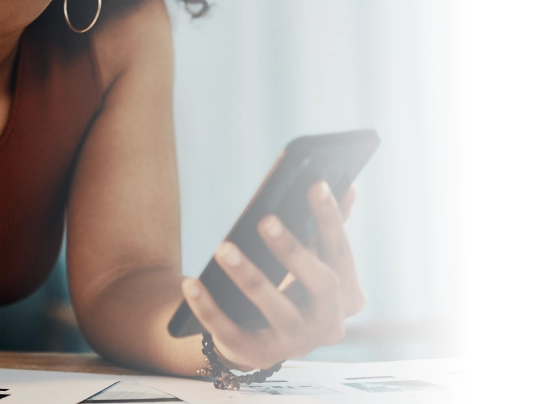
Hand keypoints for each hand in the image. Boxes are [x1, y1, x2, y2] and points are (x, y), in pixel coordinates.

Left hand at [179, 182, 365, 369]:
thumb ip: (324, 228)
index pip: (340, 253)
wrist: (256, 336)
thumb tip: (348, 188)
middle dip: (294, 250)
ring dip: (250, 277)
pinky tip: (190, 283)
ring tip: (223, 248)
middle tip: (266, 220)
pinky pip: (230, 332)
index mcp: (347, 296)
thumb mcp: (308, 260)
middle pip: (321, 283)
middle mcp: (329, 324)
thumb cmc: (288, 287)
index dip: (330, 219)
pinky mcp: (257, 355)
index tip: (315, 184)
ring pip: (277, 310)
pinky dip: (209, 308)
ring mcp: (295, 344)